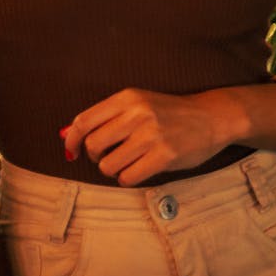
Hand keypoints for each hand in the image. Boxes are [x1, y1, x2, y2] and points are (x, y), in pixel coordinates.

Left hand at [62, 87, 243, 186]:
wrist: (209, 117)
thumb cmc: (167, 112)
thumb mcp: (137, 103)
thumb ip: (104, 117)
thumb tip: (67, 135)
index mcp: (127, 97)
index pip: (84, 121)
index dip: (72, 140)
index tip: (71, 151)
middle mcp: (137, 113)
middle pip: (93, 145)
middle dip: (95, 157)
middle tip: (107, 156)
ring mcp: (151, 135)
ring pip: (108, 165)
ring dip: (113, 169)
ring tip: (127, 161)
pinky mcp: (164, 156)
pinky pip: (128, 178)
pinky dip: (128, 178)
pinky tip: (139, 169)